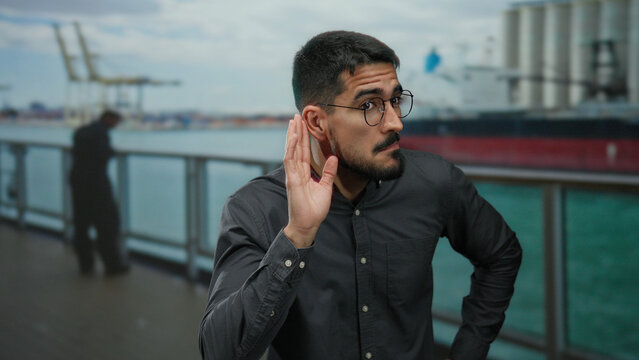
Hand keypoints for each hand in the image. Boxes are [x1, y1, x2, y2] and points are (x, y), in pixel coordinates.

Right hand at [283, 114, 337, 247]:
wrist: (308, 223)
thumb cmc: (315, 209)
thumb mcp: (325, 187)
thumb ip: (328, 172)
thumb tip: (333, 158)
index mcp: (303, 173)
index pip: (303, 151)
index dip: (304, 138)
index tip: (304, 125)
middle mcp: (296, 172)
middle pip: (296, 147)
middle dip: (296, 131)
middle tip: (297, 116)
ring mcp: (292, 175)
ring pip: (291, 150)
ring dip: (292, 135)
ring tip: (294, 121)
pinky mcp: (291, 179)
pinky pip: (290, 160)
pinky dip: (292, 147)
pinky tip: (294, 136)